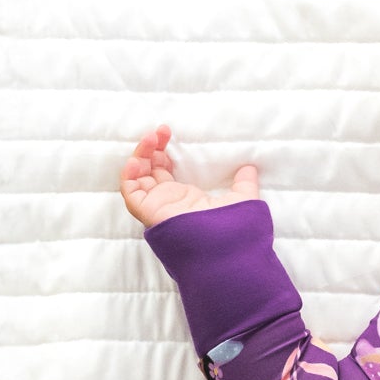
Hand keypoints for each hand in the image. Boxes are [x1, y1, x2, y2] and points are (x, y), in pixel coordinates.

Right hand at [119, 124, 261, 229]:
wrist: (224, 247)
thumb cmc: (232, 228)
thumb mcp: (241, 199)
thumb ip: (244, 183)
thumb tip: (250, 168)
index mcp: (184, 198)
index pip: (163, 169)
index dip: (162, 150)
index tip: (168, 133)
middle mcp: (167, 201)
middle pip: (148, 170)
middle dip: (150, 147)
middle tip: (159, 131)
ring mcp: (156, 206)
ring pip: (137, 177)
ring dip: (140, 155)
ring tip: (150, 138)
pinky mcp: (148, 212)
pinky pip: (130, 193)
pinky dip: (129, 176)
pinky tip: (138, 161)